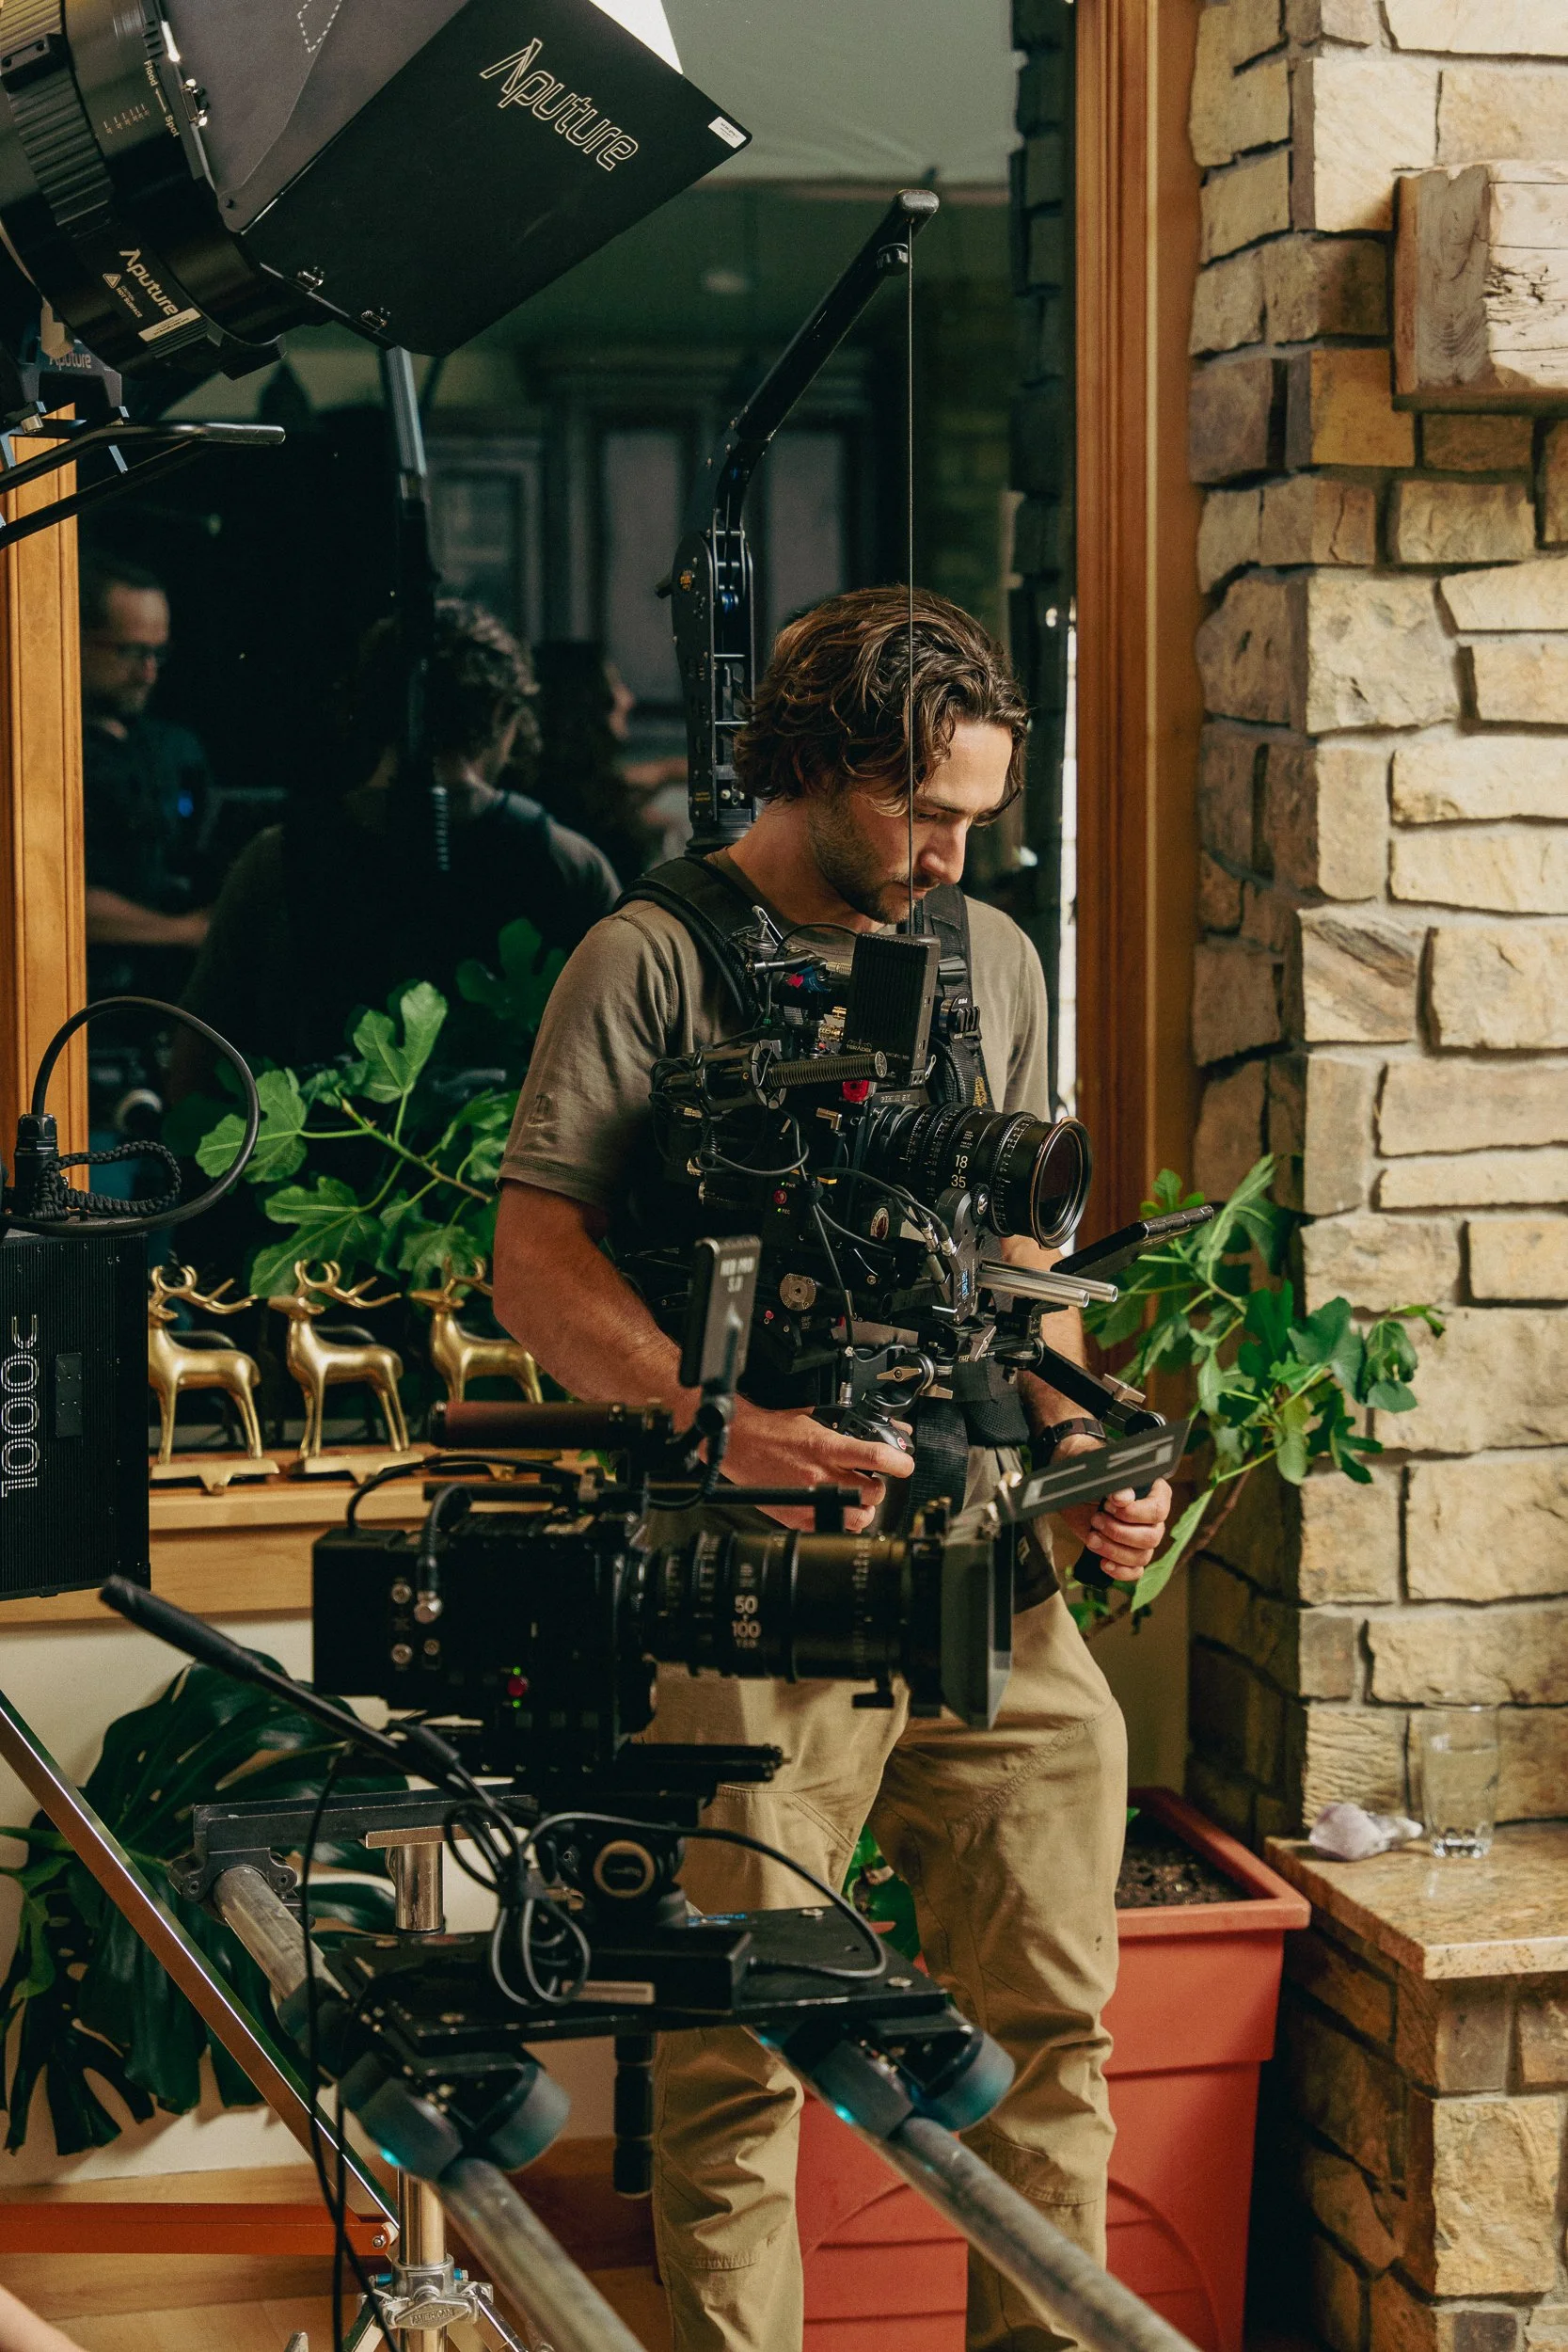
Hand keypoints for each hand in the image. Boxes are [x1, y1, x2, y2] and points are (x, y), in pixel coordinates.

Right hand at [723, 1399, 913, 1531]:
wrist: (741, 1445)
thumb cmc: (774, 1431)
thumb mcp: (816, 1417)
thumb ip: (851, 1428)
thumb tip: (888, 1430)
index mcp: (827, 1447)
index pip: (877, 1457)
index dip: (900, 1462)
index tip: (905, 1464)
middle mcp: (821, 1475)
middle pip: (874, 1492)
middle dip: (877, 1485)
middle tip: (870, 1478)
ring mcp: (811, 1500)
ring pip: (860, 1516)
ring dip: (863, 1507)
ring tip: (853, 1495)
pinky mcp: (799, 1518)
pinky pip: (836, 1528)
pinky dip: (842, 1519)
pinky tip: (834, 1506)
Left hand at [1052, 1432, 1172, 1586]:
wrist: (1070, 1484)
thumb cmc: (1088, 1469)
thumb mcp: (1096, 1467)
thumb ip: (1112, 1478)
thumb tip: (1124, 1497)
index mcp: (1153, 1491)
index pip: (1159, 1509)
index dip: (1135, 1512)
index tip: (1109, 1504)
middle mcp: (1152, 1517)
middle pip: (1152, 1537)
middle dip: (1120, 1533)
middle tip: (1096, 1520)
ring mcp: (1141, 1537)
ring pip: (1143, 1556)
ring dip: (1115, 1551)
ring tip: (1092, 1538)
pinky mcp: (1126, 1553)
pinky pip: (1135, 1571)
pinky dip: (1120, 1572)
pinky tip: (1103, 1563)